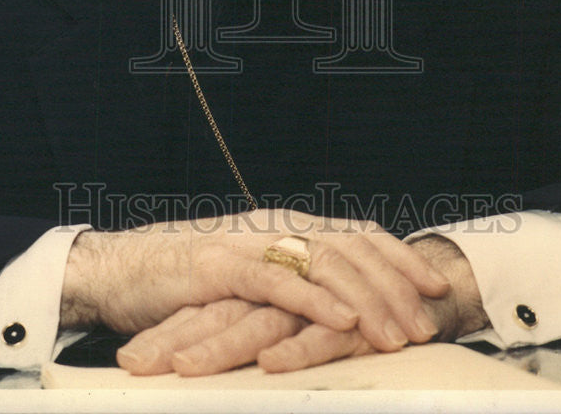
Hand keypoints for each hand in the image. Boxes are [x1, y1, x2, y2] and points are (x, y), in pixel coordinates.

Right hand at [60, 210, 449, 355]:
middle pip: (350, 248)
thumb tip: (342, 304)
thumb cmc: (191, 283)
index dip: (399, 258)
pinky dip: (315, 301)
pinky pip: (278, 282)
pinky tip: (342, 321)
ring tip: (396, 333)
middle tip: (426, 323)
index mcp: (288, 228)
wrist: (124, 270)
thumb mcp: (252, 280)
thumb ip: (292, 282)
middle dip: (394, 285)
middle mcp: (276, 228)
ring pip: (323, 263)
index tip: (436, 285)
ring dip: (365, 299)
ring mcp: (250, 244)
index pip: (357, 235)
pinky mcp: (221, 269)